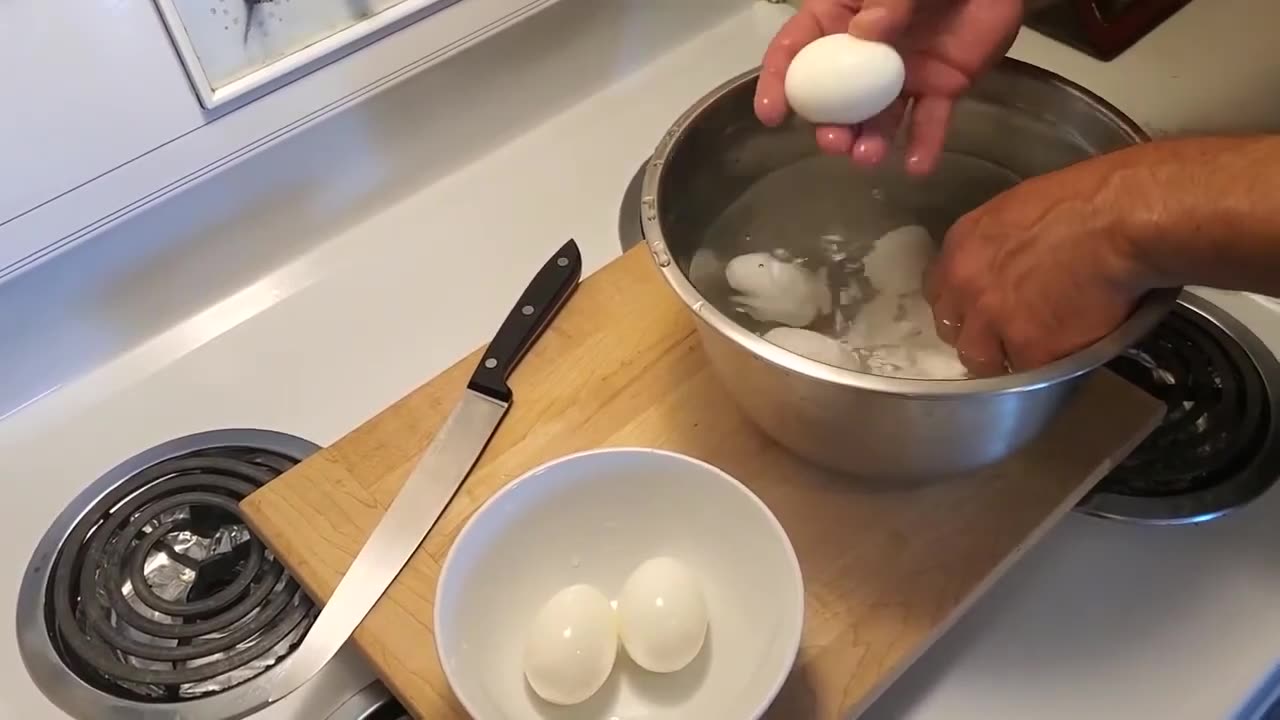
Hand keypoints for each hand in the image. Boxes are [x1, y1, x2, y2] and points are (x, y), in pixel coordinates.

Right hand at [754, 0, 1023, 174]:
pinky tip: (917, 166)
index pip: (795, 49)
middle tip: (834, 142)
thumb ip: (887, 0)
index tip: (772, 113)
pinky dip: (925, 146)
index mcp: (839, 16)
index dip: (776, 80)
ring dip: (869, 141)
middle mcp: (863, 53)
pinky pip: (930, 122)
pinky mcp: (941, 88)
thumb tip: (866, 32)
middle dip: (829, 125)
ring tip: (867, 157)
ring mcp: (900, 75)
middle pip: (833, 96)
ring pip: (877, 117)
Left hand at [924, 156, 1152, 375]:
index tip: (978, 309)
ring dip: (1003, 356)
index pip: (938, 291)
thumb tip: (1003, 263)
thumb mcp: (1018, 208)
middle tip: (1007, 330)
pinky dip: (1044, 364)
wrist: (1122, 220)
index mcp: (962, 246)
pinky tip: (1064, 349)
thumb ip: (997, 244)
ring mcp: (994, 320)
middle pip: (951, 329)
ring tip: (1036, 346)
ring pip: (979, 358)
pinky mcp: (1030, 348)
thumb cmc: (1086, 199)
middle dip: (976, 333)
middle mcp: (966, 285)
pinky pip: (1026, 370)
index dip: (960, 304)